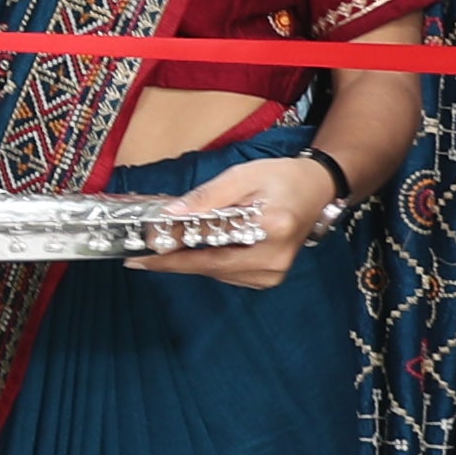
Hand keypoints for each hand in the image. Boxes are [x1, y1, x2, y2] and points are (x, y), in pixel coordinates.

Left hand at [131, 157, 342, 289]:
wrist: (315, 191)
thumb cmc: (281, 178)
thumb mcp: (243, 176)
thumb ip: (207, 197)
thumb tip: (171, 215)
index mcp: (272, 227)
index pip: (212, 244)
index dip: (174, 250)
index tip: (143, 254)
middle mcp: (275, 257)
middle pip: (211, 266)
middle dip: (174, 261)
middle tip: (140, 258)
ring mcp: (273, 273)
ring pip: (216, 272)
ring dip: (188, 261)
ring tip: (160, 250)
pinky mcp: (269, 278)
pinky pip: (227, 273)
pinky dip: (206, 263)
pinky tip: (191, 251)